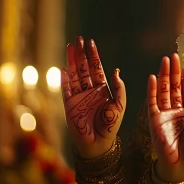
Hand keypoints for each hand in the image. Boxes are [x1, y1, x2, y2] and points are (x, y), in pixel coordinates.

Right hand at [61, 36, 126, 158]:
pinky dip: (65, 79)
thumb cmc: (111, 125)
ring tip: (70, 47)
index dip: (93, 55)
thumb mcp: (119, 105)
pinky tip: (64, 68)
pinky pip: (66, 89)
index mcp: (102, 89)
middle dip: (81, 54)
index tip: (90, 42)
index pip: (97, 68)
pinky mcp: (69, 105)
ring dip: (72, 61)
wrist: (98, 143)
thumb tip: (116, 71)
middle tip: (78, 39)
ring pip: (74, 75)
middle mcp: (89, 90)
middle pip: (84, 68)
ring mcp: (78, 96)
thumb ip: (119, 88)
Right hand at [148, 54, 183, 183]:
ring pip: (163, 91)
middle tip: (173, 56)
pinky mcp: (154, 120)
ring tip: (164, 61)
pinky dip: (152, 89)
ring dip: (163, 76)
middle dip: (174, 72)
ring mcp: (164, 114)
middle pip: (174, 86)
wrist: (180, 165)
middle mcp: (176, 110)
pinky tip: (152, 77)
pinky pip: (152, 102)